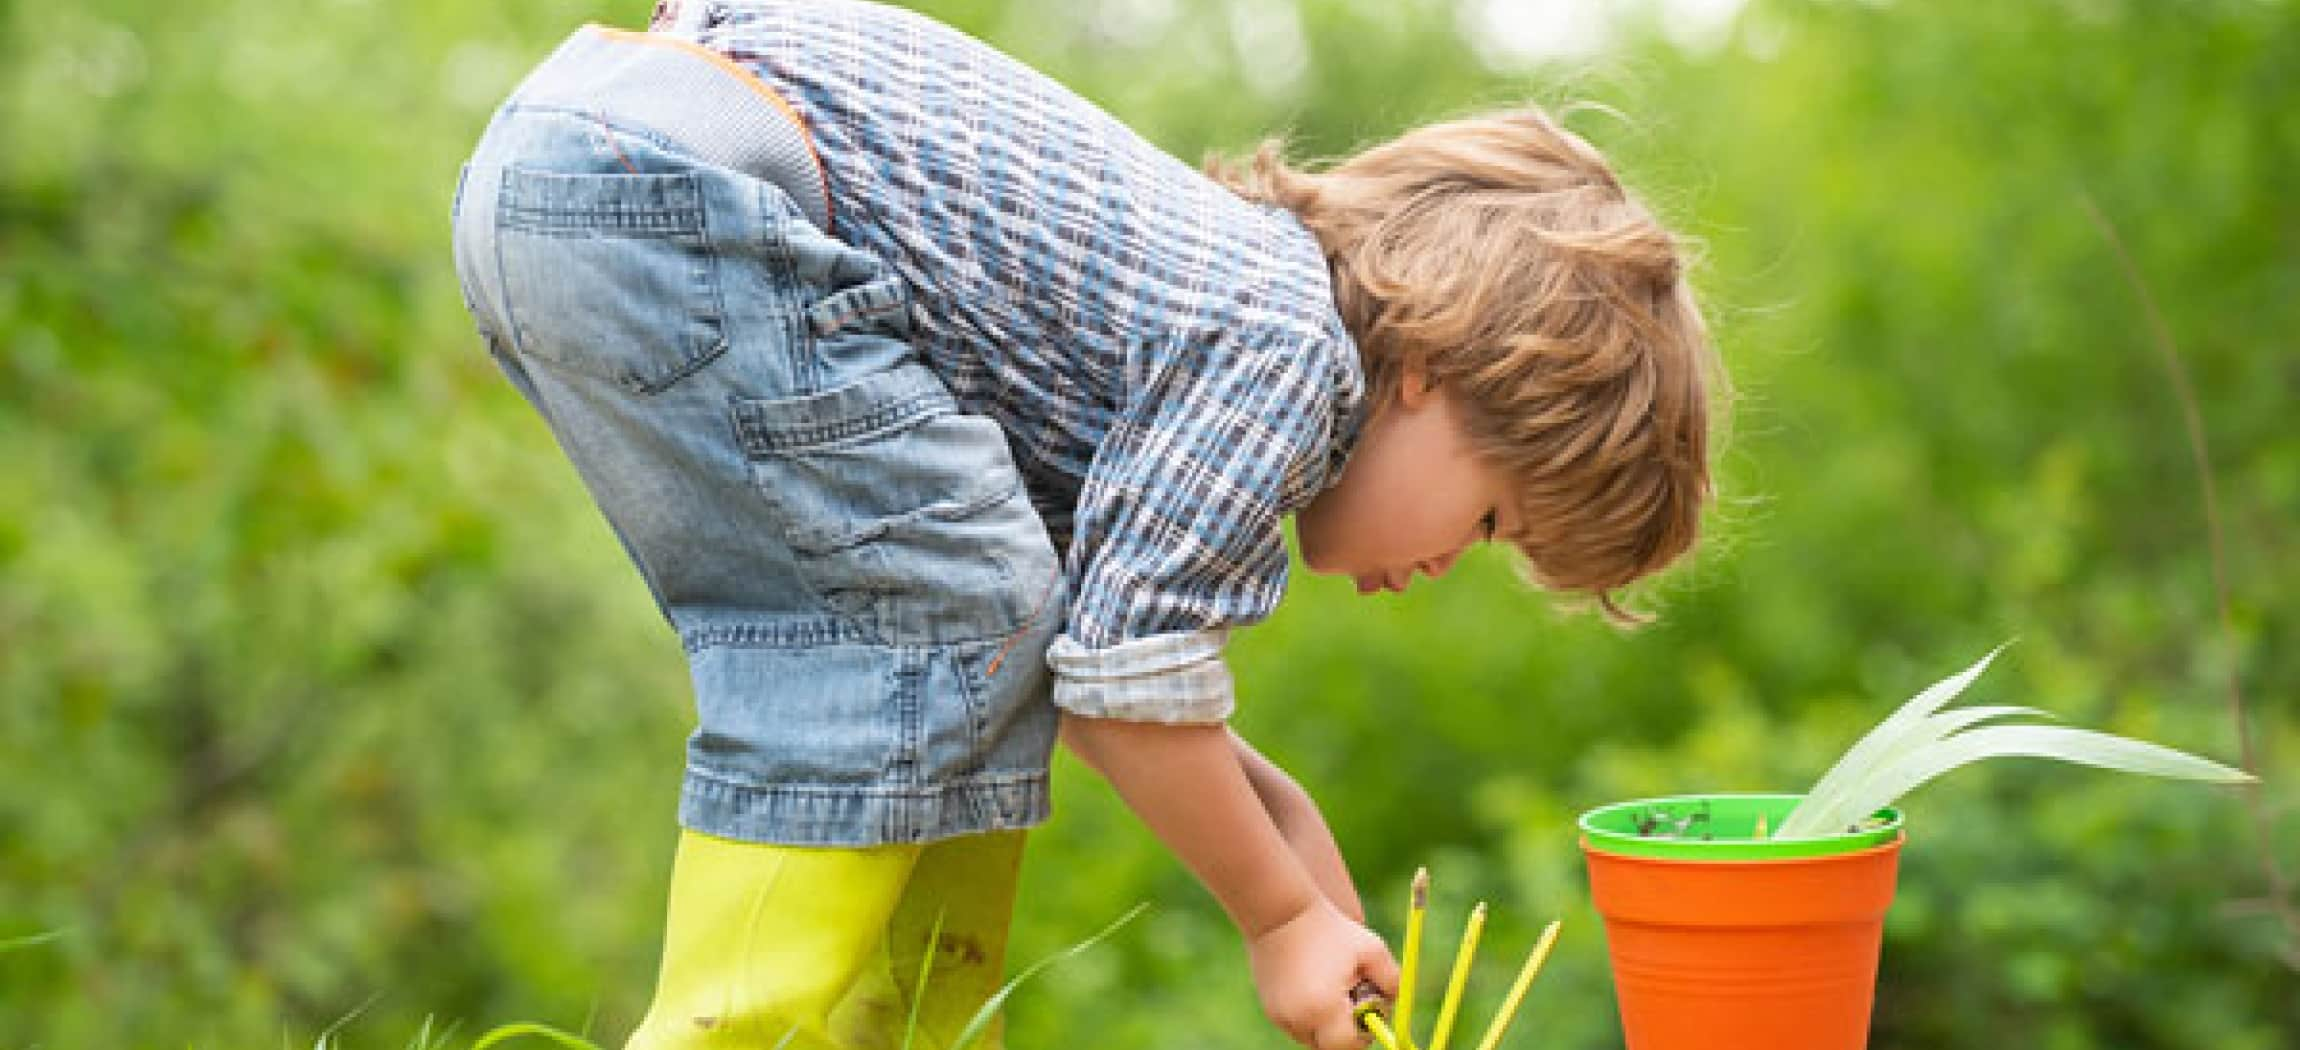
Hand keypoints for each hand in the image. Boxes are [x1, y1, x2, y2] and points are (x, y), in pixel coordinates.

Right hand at [1247, 897, 1400, 1049]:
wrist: (1279, 911)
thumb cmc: (1329, 928)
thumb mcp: (1371, 949)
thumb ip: (1391, 981)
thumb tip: (1394, 1003)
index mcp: (1323, 1009)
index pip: (1349, 1046)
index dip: (1364, 1034)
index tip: (1368, 1012)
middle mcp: (1298, 1020)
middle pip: (1329, 1046)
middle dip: (1344, 1031)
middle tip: (1352, 1002)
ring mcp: (1279, 1016)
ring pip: (1310, 1036)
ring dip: (1325, 1023)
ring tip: (1329, 988)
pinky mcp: (1269, 1008)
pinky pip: (1295, 1024)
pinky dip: (1308, 1013)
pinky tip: (1312, 984)